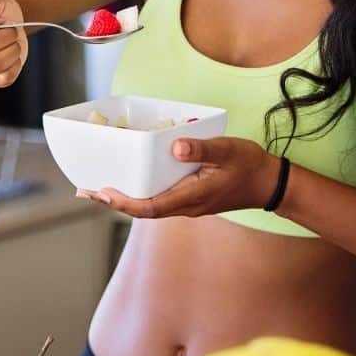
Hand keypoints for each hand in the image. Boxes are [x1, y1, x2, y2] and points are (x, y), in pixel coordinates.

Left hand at [78, 137, 281, 218]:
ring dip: (124, 199)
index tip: (102, 192)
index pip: (149, 207)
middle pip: (142, 210)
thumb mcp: (229, 151)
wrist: (269, 184)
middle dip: (113, 201)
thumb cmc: (249, 166)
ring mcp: (189, 205)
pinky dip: (141, 193)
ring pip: (149, 206)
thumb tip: (175, 146)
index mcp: (192, 197)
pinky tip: (134, 181)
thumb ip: (202, 149)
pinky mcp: (192, 199)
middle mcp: (186, 206)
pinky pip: (160, 200)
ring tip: (100, 187)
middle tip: (86, 190)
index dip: (123, 202)